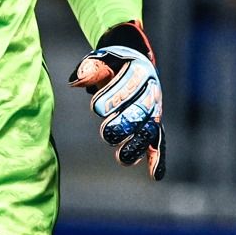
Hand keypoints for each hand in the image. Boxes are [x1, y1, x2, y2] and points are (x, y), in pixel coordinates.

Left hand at [69, 20, 165, 180]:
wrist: (133, 62)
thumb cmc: (113, 63)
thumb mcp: (101, 59)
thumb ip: (90, 68)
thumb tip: (76, 80)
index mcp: (140, 71)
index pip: (130, 84)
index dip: (114, 96)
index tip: (96, 107)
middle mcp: (152, 92)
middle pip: (141, 110)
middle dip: (124, 123)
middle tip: (106, 134)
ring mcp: (155, 111)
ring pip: (150, 129)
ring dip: (137, 145)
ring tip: (122, 159)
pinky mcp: (154, 126)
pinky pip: (159, 142)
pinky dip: (158, 158)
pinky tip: (155, 175)